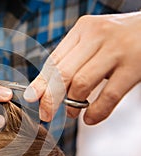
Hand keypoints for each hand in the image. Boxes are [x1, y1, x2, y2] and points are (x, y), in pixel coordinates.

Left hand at [24, 12, 140, 124]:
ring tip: (71, 113)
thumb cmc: (119, 39)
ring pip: (82, 83)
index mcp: (83, 29)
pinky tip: (90, 119)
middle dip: (50, 99)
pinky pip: (109, 95)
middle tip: (46, 114)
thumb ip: (71, 60)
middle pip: (63, 73)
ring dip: (73, 104)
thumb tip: (43, 89)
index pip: (54, 61)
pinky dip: (97, 111)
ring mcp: (117, 50)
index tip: (32, 100)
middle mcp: (97, 36)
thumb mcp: (93, 42)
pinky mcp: (135, 66)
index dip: (41, 84)